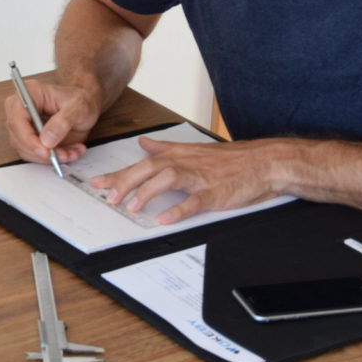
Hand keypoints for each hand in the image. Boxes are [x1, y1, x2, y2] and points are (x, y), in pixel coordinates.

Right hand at [4, 79, 100, 167]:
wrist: (88, 106)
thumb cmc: (82, 100)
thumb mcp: (78, 107)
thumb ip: (63, 122)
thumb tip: (47, 139)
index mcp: (30, 93)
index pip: (17, 119)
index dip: (28, 138)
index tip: (45, 150)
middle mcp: (22, 109)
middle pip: (18, 138)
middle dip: (42, 151)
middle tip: (63, 154)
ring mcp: (24, 125)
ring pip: (26, 150)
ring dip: (49, 157)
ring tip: (70, 153)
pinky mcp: (30, 138)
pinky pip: (35, 155)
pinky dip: (52, 158)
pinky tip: (68, 152)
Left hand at [92, 137, 282, 224]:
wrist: (264, 162)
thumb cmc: (230, 160)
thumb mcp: (194, 149)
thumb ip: (166, 147)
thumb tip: (144, 143)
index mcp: (179, 155)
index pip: (142, 163)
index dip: (119, 174)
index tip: (97, 183)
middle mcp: (186, 163)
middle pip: (149, 169)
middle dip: (125, 182)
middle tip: (108, 197)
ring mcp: (201, 178)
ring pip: (168, 179)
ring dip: (147, 192)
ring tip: (132, 207)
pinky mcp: (215, 192)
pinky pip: (194, 201)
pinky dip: (178, 210)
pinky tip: (164, 219)